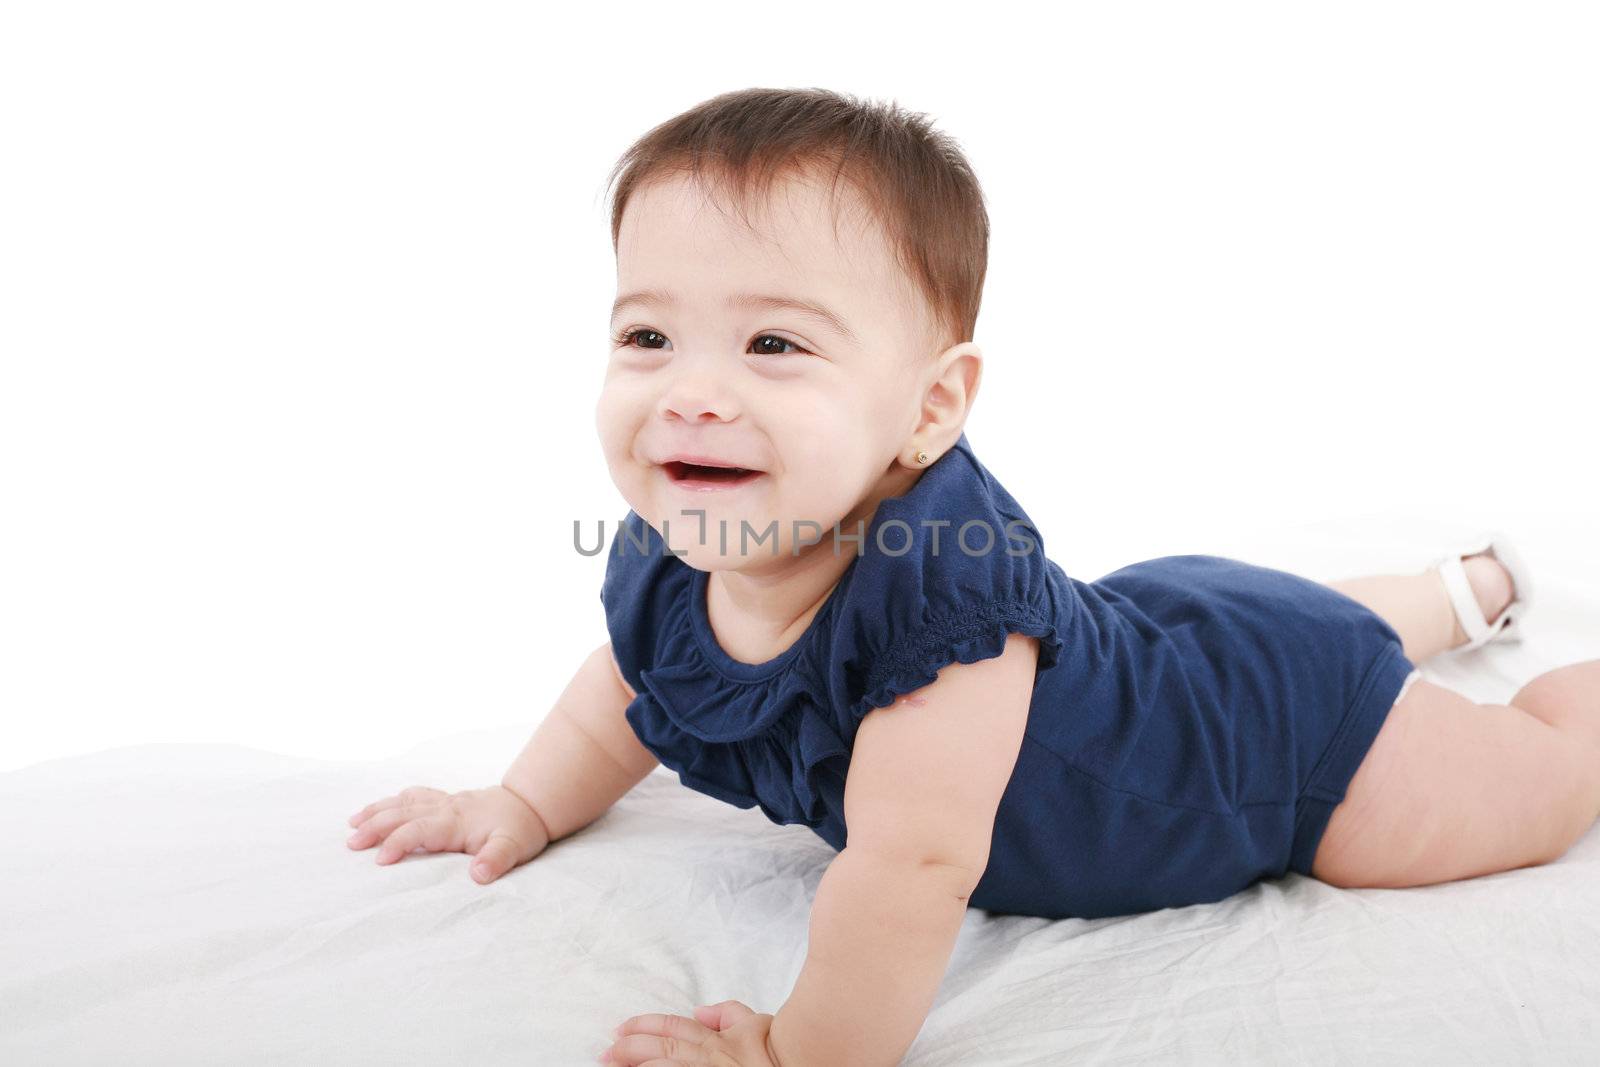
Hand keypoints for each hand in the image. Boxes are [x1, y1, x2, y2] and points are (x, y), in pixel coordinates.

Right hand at [345, 784, 550, 883]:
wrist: (531, 804)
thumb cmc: (521, 829)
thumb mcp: (515, 848)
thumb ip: (496, 860)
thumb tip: (478, 875)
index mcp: (456, 821)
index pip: (419, 830)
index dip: (398, 843)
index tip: (380, 860)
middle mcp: (445, 808)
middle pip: (403, 813)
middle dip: (375, 826)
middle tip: (351, 844)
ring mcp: (444, 802)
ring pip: (403, 802)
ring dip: (377, 811)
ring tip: (352, 824)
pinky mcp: (445, 801)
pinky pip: (413, 796)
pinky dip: (392, 802)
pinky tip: (378, 808)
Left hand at [602, 999, 779, 1065]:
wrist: (802, 1060)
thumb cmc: (782, 1049)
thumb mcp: (758, 1022)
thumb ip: (730, 1013)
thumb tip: (702, 1010)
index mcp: (715, 1038)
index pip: (671, 1027)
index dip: (643, 1026)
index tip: (621, 1029)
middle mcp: (707, 1056)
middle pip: (660, 1047)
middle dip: (628, 1048)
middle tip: (605, 1050)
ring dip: (636, 1066)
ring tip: (611, 1064)